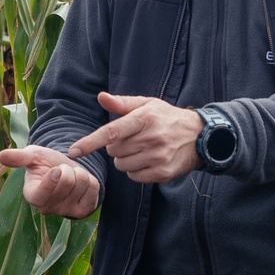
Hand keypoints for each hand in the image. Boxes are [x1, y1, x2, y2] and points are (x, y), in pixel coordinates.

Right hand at [0, 145, 100, 218]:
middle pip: (67, 183)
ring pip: (82, 184)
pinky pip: (94, 189)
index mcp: (32, 195)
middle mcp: (47, 208)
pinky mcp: (83, 211)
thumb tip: (0, 155)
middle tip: (62, 169)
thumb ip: (19, 158)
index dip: (51, 182)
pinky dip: (91, 180)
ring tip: (71, 175)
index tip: (56, 169)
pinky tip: (82, 183)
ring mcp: (66, 212)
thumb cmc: (45, 162)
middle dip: (68, 168)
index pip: (40, 196)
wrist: (65, 170)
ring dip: (80, 173)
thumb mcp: (32, 156)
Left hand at [68, 92, 203, 184]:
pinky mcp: (163, 173)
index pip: (111, 132)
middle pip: (113, 151)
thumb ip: (122, 103)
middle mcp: (151, 138)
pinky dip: (136, 171)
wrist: (200, 136)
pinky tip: (148, 160)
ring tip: (142, 149)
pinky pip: (134, 176)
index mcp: (145, 118)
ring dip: (125, 159)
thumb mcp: (147, 105)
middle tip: (133, 139)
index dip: (90, 142)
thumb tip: (101, 97)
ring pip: (122, 165)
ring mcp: (158, 157)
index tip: (73, 151)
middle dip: (116, 147)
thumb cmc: (167, 118)